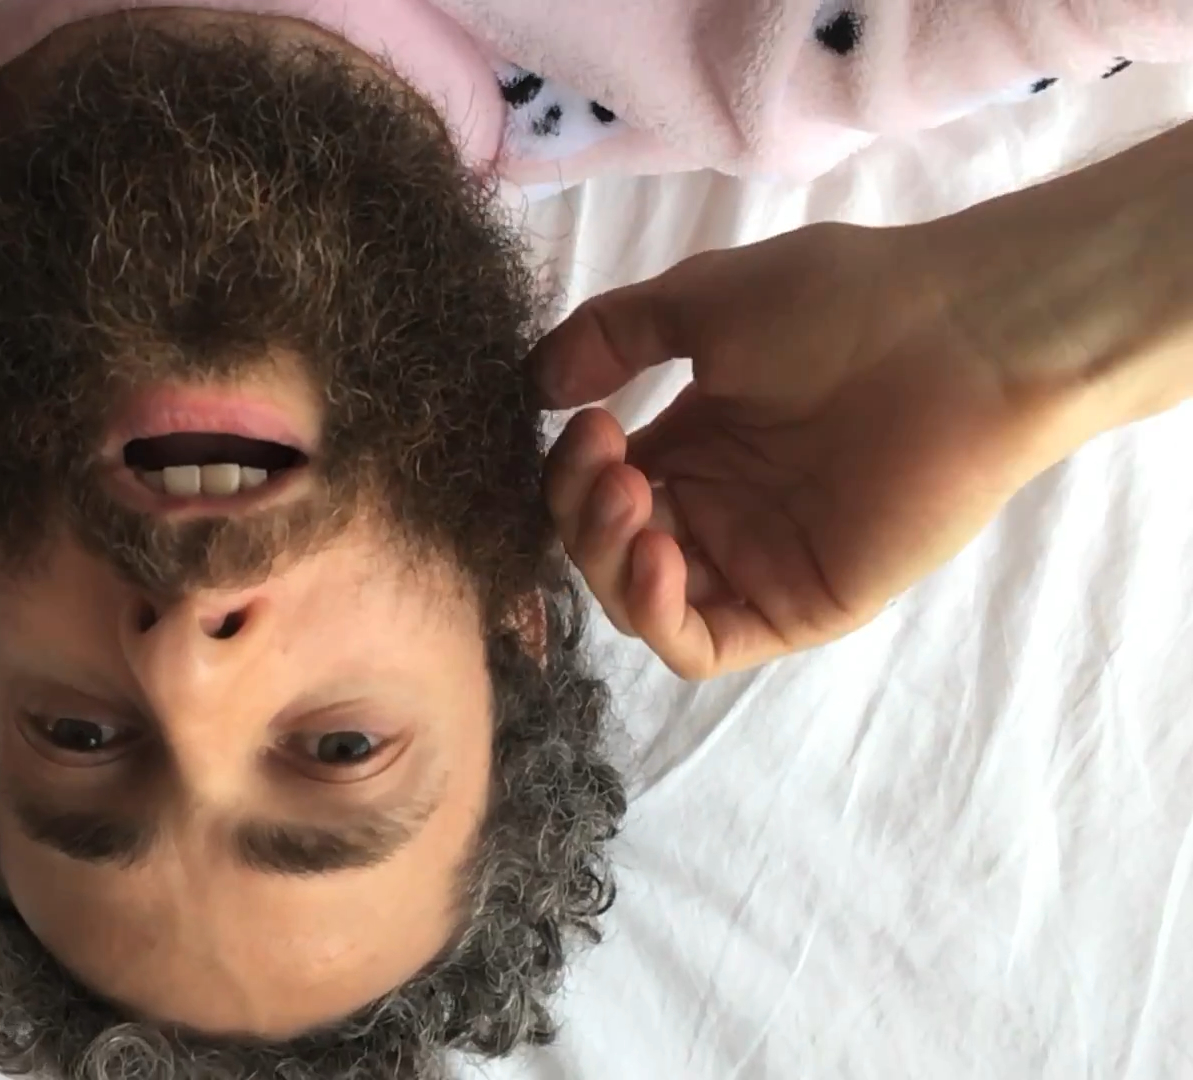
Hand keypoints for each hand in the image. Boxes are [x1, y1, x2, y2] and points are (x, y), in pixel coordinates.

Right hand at [533, 222, 1105, 678]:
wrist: (964, 332)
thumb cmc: (845, 303)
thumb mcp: (702, 300)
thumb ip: (612, 334)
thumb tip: (536, 387)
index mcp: (697, 445)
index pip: (595, 489)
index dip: (567, 469)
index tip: (582, 418)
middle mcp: (718, 509)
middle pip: (606, 548)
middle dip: (580, 510)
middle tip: (605, 459)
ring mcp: (755, 562)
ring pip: (641, 601)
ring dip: (607, 558)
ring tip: (627, 497)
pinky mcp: (797, 606)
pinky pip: (701, 644)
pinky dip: (656, 614)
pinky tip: (654, 555)